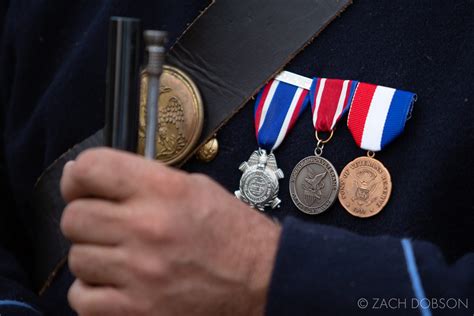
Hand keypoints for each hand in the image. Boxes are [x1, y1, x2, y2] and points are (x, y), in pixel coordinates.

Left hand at [60, 148, 280, 315]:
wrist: (262, 280)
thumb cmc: (233, 235)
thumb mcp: (195, 189)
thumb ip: (145, 181)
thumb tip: (96, 180)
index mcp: (165, 191)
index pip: (92, 169)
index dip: (79, 175)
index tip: (81, 183)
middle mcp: (148, 228)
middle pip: (74, 217)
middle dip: (85, 217)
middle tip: (105, 222)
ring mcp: (140, 273)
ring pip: (77, 258)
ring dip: (95, 255)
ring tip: (122, 256)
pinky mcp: (136, 311)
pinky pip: (82, 298)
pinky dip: (95, 291)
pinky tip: (118, 283)